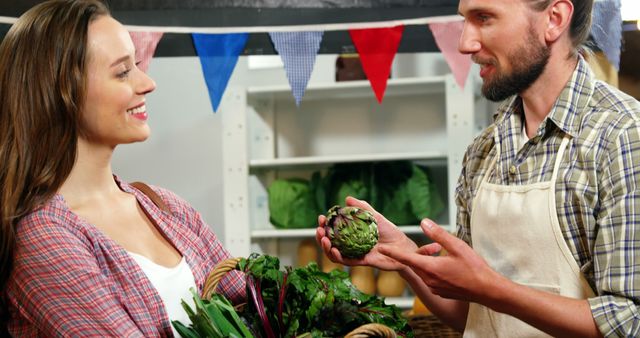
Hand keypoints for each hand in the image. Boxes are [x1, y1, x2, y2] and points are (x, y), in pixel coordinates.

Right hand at [315, 196, 417, 270]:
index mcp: (351, 234)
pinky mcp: (361, 262)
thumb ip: (363, 208)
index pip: (333, 230)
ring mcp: (355, 254)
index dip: (324, 224)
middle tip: (319, 229)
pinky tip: (335, 250)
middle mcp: (350, 245)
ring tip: (324, 239)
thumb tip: (347, 198)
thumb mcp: (376, 217)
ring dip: (326, 248)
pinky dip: (339, 257)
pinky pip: (347, 261)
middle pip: (330, 242)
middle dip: (321, 236)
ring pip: (335, 254)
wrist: (403, 246)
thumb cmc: (390, 231)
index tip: (321, 217)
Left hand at [378, 219, 498, 302]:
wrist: (487, 290)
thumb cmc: (474, 268)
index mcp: (430, 268)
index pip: (406, 258)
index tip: (381, 248)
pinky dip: (429, 271)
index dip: (392, 252)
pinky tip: (439, 267)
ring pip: (421, 271)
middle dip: (407, 255)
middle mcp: (429, 279)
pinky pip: (429, 279)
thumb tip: (423, 222)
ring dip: (420, 263)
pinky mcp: (440, 292)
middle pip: (413, 264)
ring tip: (423, 255)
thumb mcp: (457, 246)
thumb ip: (438, 234)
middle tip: (402, 247)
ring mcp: (434, 287)